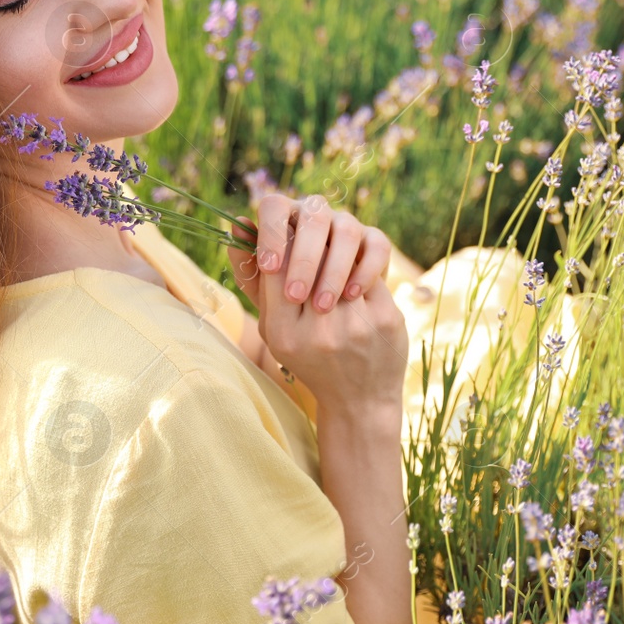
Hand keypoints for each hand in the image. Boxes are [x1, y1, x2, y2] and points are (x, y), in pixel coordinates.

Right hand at [226, 194, 407, 417]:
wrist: (358, 400)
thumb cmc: (309, 357)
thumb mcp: (272, 327)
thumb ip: (254, 279)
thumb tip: (239, 223)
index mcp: (282, 332)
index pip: (275, 265)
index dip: (280, 243)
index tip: (286, 240)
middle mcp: (317, 330)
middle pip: (310, 259)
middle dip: (310, 244)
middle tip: (312, 239)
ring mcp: (354, 325)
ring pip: (342, 259)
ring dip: (336, 252)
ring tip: (333, 256)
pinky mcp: (384, 318)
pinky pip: (369, 272)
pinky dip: (362, 268)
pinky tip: (357, 278)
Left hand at [227, 192, 394, 312]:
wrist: (332, 322)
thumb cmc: (291, 301)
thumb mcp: (265, 293)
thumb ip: (248, 267)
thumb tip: (236, 231)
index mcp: (285, 217)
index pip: (274, 206)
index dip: (271, 233)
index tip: (268, 268)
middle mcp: (317, 213)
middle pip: (313, 217)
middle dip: (304, 258)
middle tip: (295, 295)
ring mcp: (348, 224)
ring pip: (346, 231)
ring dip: (333, 269)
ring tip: (322, 306)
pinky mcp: (375, 241)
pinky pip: (377, 246)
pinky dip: (366, 270)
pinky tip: (352, 295)